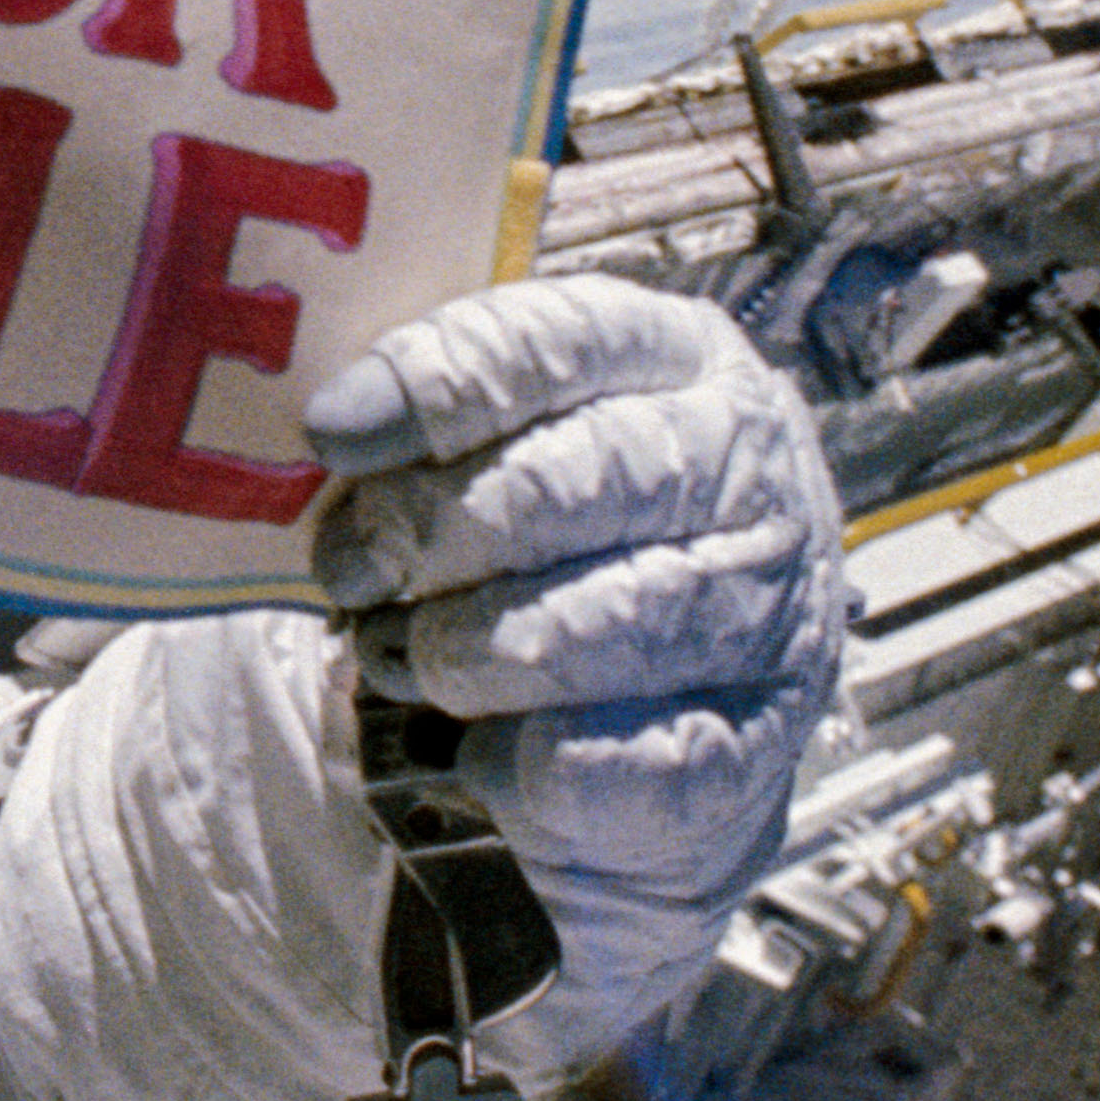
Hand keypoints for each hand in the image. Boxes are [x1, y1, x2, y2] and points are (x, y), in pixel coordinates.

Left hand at [300, 278, 841, 932]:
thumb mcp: (496, 453)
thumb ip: (427, 434)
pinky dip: (542, 763)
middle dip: (438, 528)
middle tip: (352, 572)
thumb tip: (325, 434)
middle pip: (586, 476)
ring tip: (403, 662)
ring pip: (615, 620)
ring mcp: (774, 605)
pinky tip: (479, 755)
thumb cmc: (547, 551)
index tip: (334, 431)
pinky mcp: (764, 741)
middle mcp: (748, 467)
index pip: (561, 337)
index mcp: (676, 358)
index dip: (438, 382)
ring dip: (473, 652)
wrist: (649, 714)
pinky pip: (653, 761)